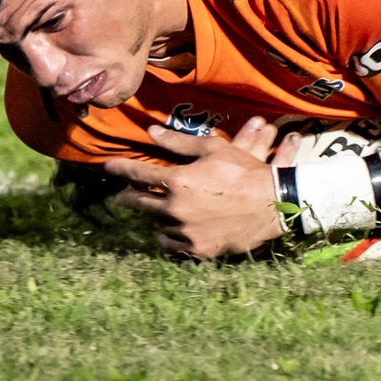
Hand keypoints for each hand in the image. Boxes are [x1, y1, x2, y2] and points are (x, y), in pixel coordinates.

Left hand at [102, 117, 283, 258]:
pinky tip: (174, 231)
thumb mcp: (213, 149)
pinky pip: (172, 244)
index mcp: (176, 181)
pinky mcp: (196, 249)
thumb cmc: (244, 172)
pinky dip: (170, 237)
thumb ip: (178, 142)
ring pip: (157, 224)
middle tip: (125, 194)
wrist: (272, 204)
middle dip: (129, 196)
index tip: (109, 166)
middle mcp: (174, 208)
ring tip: (159, 211)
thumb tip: (151, 132)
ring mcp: (184, 231)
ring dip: (156, 216)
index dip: (120, 169)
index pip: (137, 174)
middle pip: (139, 203)